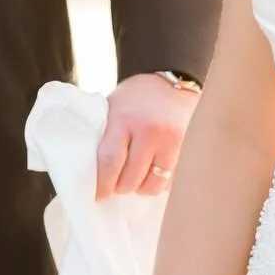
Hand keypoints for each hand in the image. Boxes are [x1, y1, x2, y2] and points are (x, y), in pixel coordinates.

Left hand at [96, 73, 198, 200]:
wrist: (171, 81)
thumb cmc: (136, 98)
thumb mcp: (113, 109)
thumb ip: (104, 137)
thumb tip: (89, 171)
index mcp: (124, 120)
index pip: (110, 162)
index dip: (102, 184)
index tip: (98, 194)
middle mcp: (149, 132)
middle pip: (130, 179)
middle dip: (119, 187)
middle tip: (114, 184)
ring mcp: (169, 142)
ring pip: (151, 185)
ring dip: (139, 188)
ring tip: (134, 177)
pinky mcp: (184, 150)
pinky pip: (168, 181)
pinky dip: (156, 182)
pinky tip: (149, 172)